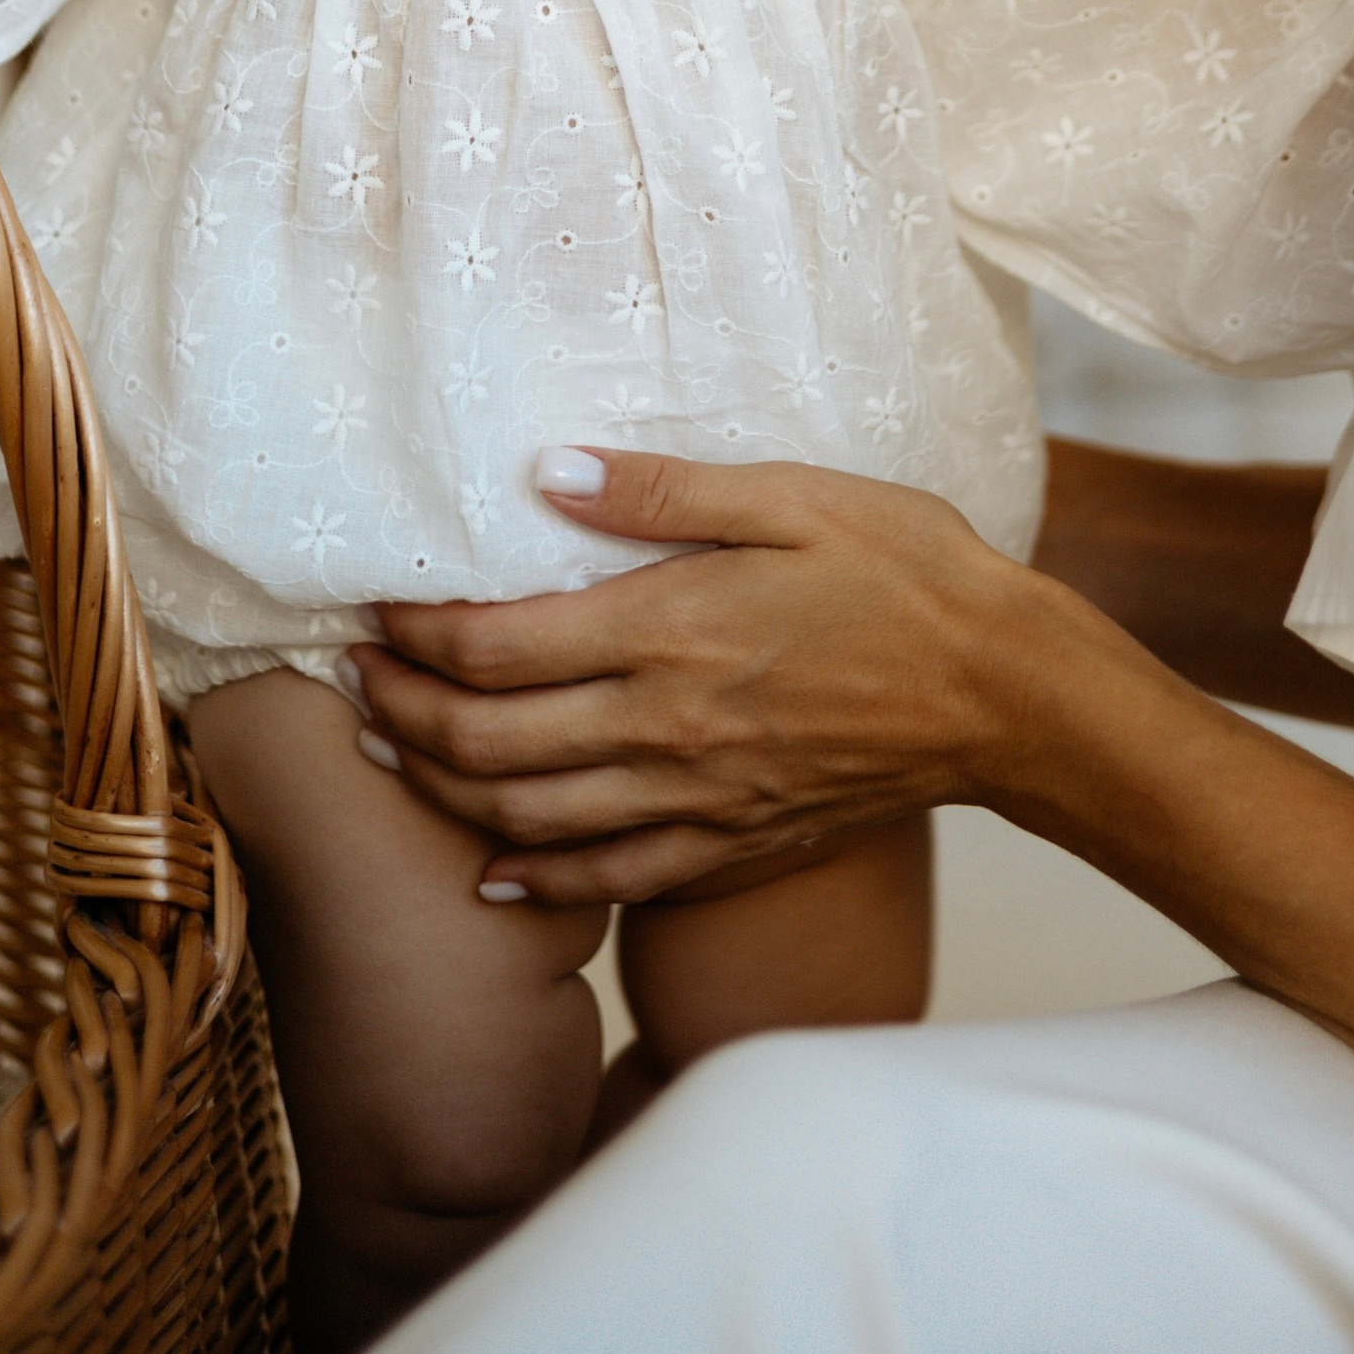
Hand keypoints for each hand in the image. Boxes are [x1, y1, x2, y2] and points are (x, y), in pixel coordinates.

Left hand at [351, 449, 1109, 906]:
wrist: (1002, 693)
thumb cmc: (904, 573)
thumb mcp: (791, 497)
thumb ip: (662, 493)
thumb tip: (550, 472)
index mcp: (670, 632)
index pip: (496, 645)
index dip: (416, 632)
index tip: (374, 608)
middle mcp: (664, 729)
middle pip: (487, 739)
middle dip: (401, 712)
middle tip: (351, 683)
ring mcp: (694, 800)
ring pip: (525, 818)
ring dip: (441, 789)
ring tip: (388, 755)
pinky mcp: (729, 845)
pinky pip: (606, 882)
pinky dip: (532, 882)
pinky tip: (488, 873)